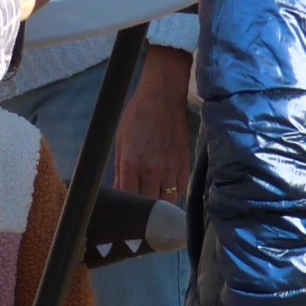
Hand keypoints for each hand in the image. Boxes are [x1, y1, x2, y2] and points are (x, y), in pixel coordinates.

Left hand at [113, 46, 193, 201]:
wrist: (163, 98)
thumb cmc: (137, 116)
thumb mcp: (121, 141)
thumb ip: (120, 170)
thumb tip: (120, 191)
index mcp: (132, 163)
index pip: (129, 198)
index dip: (127, 206)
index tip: (125, 208)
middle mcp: (153, 169)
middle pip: (149, 203)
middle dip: (143, 207)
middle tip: (139, 205)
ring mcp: (172, 168)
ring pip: (167, 200)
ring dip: (159, 202)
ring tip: (153, 198)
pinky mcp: (186, 164)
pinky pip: (181, 190)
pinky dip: (174, 193)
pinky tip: (166, 189)